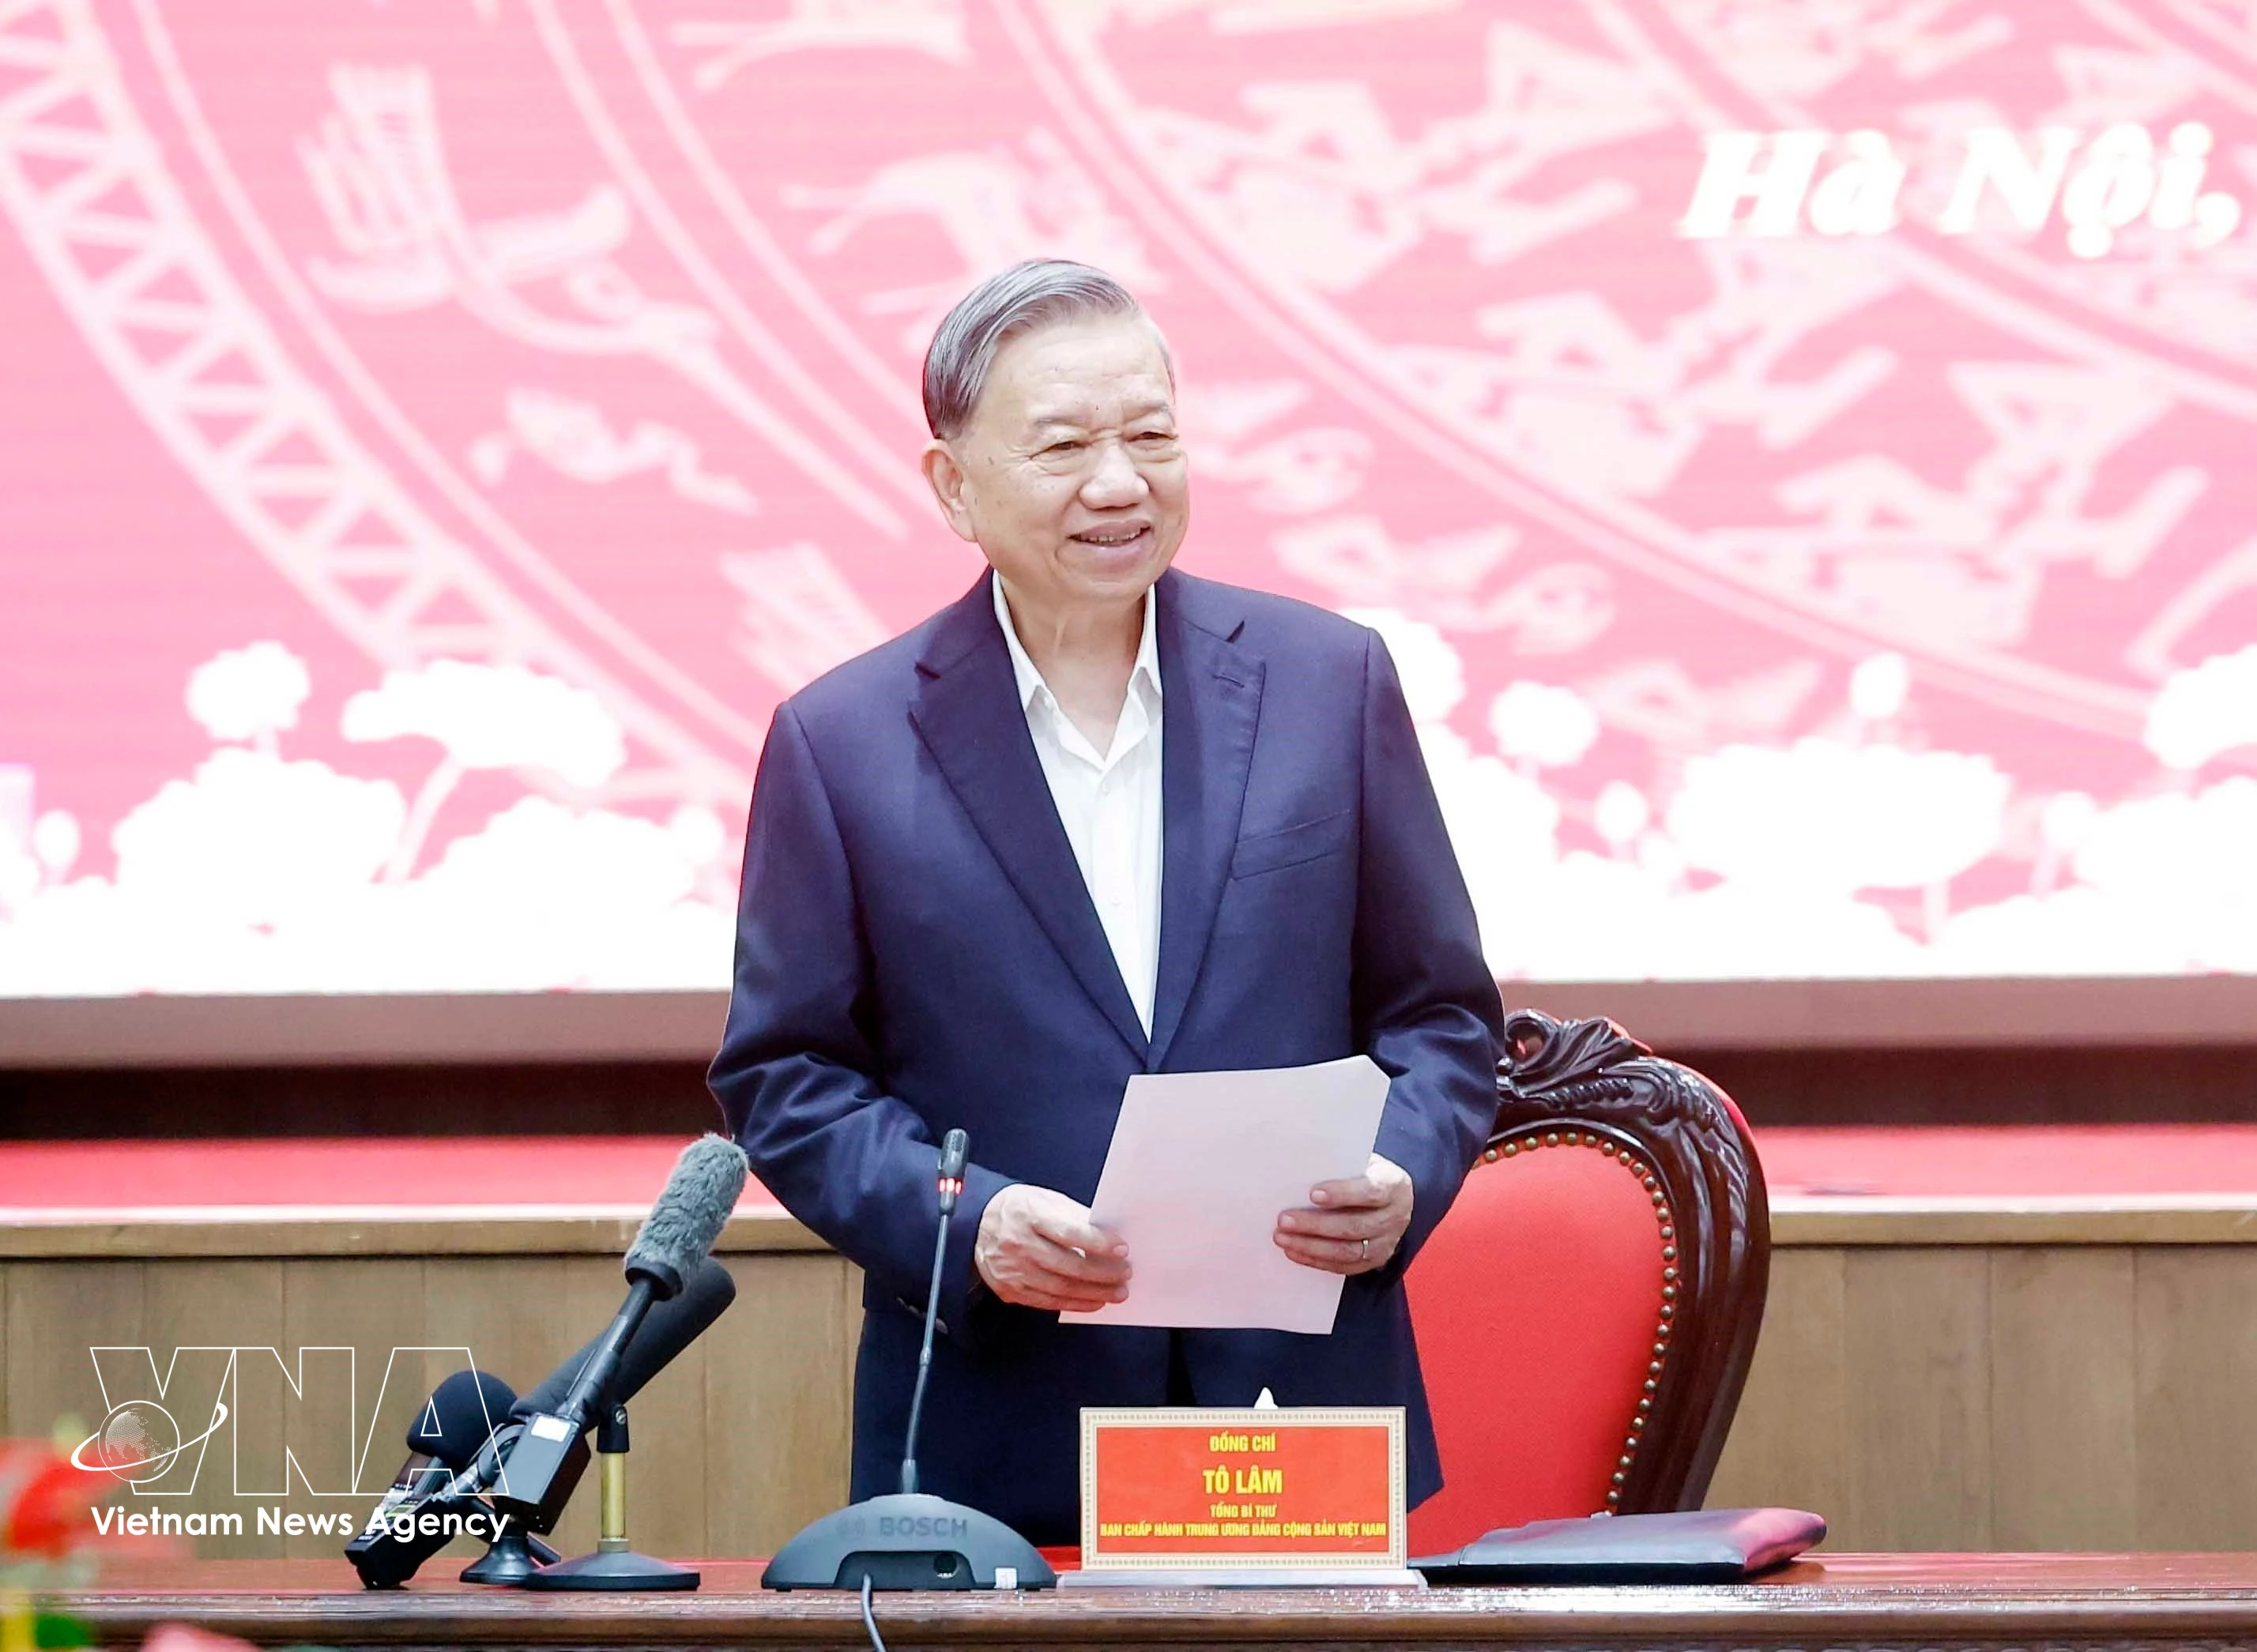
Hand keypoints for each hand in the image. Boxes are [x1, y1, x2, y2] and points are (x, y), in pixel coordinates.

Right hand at [974, 1184, 1130, 1312]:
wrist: (975, 1226)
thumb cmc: (1018, 1209)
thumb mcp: (1044, 1199)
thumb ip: (1073, 1215)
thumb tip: (1106, 1232)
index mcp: (1028, 1214)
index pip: (1068, 1231)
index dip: (1097, 1241)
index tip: (1122, 1248)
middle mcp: (1018, 1244)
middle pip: (1068, 1264)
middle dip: (1102, 1272)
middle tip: (1126, 1273)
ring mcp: (1013, 1270)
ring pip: (1061, 1288)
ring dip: (1094, 1292)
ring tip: (1118, 1292)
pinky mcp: (1011, 1290)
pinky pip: (1048, 1302)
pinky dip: (1075, 1304)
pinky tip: (1094, 1301)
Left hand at [1274, 1154, 1411, 1274]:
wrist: (1390, 1196)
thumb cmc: (1365, 1173)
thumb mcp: (1360, 1161)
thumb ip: (1339, 1167)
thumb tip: (1301, 1170)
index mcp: (1394, 1185)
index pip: (1370, 1192)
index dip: (1342, 1194)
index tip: (1312, 1194)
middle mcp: (1395, 1217)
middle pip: (1355, 1226)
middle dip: (1316, 1225)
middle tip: (1284, 1219)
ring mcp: (1387, 1243)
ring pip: (1348, 1251)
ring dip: (1311, 1246)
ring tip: (1282, 1237)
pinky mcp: (1374, 1260)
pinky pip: (1343, 1266)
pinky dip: (1315, 1260)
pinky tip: (1293, 1251)